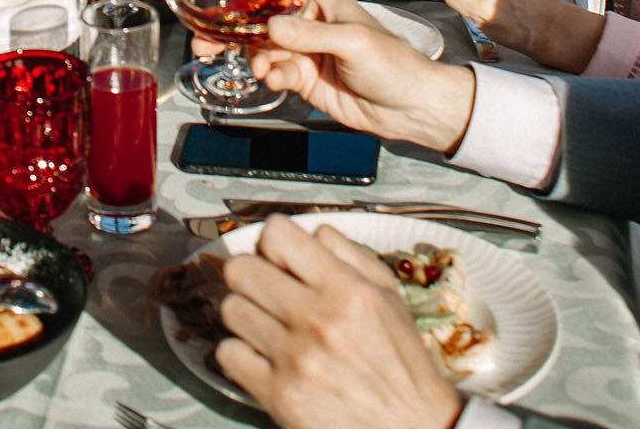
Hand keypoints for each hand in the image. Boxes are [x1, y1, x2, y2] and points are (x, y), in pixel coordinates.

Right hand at [197, 0, 474, 151]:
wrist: (412, 108)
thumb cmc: (395, 64)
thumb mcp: (354, 43)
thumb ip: (311, 36)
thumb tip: (272, 28)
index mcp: (323, 1)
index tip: (216, 4)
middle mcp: (309, 23)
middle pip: (260, 21)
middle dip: (234, 32)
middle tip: (206, 43)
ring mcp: (304, 52)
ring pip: (262, 49)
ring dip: (255, 59)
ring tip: (262, 70)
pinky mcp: (303, 79)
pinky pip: (275, 73)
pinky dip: (272, 77)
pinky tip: (279, 82)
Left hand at [215, 218, 464, 428]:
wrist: (412, 428)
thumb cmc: (400, 364)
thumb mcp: (388, 297)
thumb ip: (349, 254)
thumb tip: (312, 231)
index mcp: (347, 290)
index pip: (276, 235)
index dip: (274, 243)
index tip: (280, 257)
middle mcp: (319, 320)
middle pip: (241, 270)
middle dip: (252, 276)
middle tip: (268, 291)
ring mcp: (295, 359)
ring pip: (230, 309)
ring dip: (248, 315)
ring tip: (272, 327)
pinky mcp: (279, 395)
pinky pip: (227, 353)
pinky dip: (242, 353)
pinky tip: (266, 356)